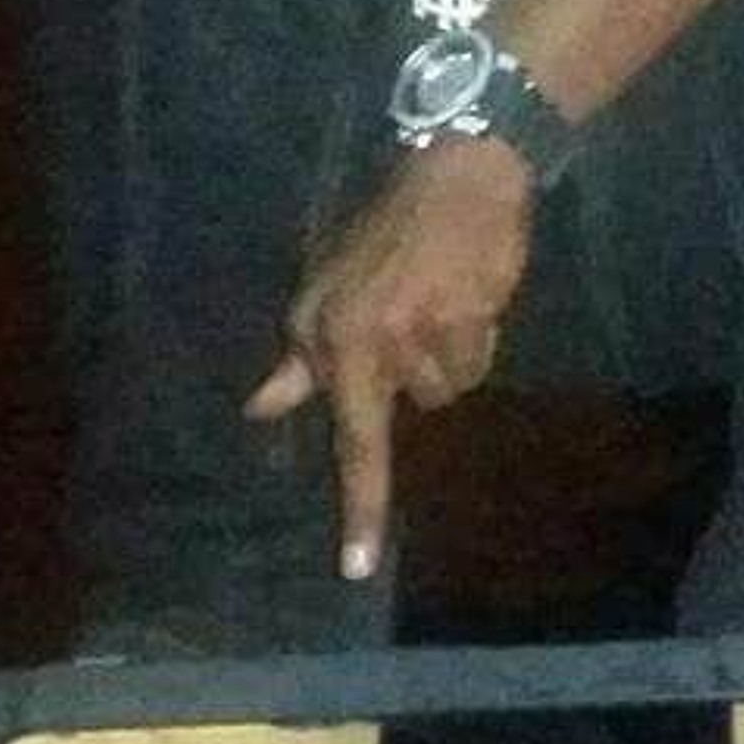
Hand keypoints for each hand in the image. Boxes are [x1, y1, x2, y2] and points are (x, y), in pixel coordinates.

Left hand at [243, 138, 534, 582]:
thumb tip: (261, 409)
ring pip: (452, 385)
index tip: (359, 567)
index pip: (349, 440)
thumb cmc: (387, 235)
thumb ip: (303, 359)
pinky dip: (480, 333)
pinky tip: (471, 290)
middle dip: (418, 372)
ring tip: (447, 299)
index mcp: (335, 338)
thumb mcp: (325, 291)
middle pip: (413, 407)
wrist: (459, 175)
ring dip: (454, 351)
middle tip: (415, 315)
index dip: (359, 506)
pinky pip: (481, 357)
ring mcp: (432, 328)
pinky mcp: (479, 314)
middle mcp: (379, 340)